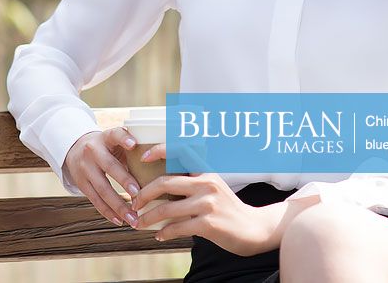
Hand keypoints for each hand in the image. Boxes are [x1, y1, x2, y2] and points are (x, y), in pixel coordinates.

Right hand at [62, 126, 143, 227]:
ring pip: (102, 189)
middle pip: (109, 166)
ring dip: (119, 206)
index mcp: (105, 138)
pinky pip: (95, 200)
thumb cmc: (106, 147)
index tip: (133, 144)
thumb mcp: (115, 141)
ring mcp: (85, 168)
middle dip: (124, 181)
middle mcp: (93, 151)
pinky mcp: (81, 183)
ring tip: (133, 218)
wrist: (75, 149)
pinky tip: (120, 220)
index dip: (123, 139)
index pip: (114, 134)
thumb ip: (132, 149)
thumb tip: (162, 164)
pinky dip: (108, 212)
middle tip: (138, 194)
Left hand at [130, 142, 277, 254]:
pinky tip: (159, 235)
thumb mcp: (212, 187)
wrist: (254, 229)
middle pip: (164, 183)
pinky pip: (177, 228)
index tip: (142, 157)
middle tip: (133, 203)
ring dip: (148, 218)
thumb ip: (191, 183)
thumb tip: (159, 187)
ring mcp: (207, 204)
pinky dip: (164, 233)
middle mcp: (206, 184)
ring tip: (140, 223)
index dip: (159, 150)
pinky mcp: (208, 224)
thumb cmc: (227, 208)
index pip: (180, 152)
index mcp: (206, 172)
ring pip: (166, 209)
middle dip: (143, 194)